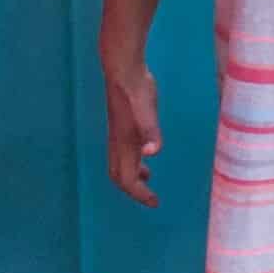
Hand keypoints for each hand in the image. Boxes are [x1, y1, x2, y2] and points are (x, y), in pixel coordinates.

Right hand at [103, 59, 161, 206]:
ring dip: (132, 177)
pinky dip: (134, 161)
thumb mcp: (146, 110)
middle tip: (151, 199)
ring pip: (120, 164)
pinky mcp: (124, 124)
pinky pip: (125, 151)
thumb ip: (150, 131)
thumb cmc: (135, 91)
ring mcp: (119, 134)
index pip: (127, 179)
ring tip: (148, 181)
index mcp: (124, 143)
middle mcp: (119, 142)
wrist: (124, 70)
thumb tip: (153, 152)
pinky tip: (147, 152)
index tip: (155, 202)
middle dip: (133, 191)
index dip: (139, 194)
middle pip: (119, 176)